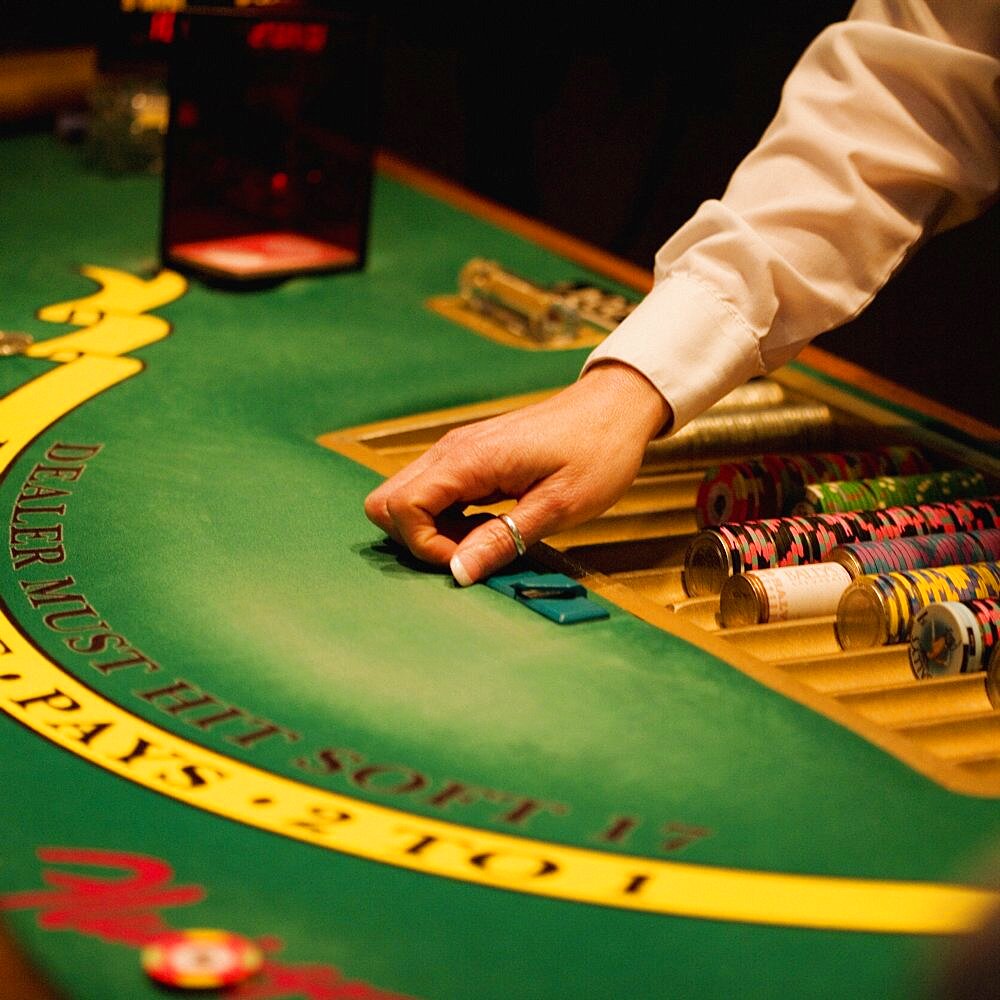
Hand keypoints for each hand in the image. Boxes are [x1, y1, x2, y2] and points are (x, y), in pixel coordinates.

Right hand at [364, 361, 670, 584]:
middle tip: (470, 552)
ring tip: (488, 538)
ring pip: (407, 498)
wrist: (615, 408)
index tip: (469, 559)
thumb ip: (503, 539)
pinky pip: (434, 494)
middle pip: (387, 501)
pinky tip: (490, 524)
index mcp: (469, 460)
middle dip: (417, 540)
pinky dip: (449, 519)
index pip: (400, 506)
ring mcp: (457, 452)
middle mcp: (451, 451)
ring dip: (434, 531)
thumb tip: (458, 573)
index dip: (424, 546)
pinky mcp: (468, 458)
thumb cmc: (598, 451)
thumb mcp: (559, 505)